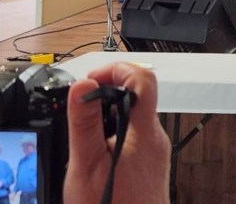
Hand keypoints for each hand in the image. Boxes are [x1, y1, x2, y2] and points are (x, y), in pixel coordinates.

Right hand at [64, 62, 171, 203]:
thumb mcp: (87, 166)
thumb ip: (85, 125)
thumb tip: (82, 87)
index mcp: (144, 133)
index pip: (143, 78)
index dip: (116, 70)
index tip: (91, 80)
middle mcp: (155, 139)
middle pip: (136, 96)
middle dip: (106, 95)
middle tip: (80, 107)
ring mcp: (154, 152)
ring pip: (132, 118)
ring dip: (107, 118)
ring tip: (84, 134)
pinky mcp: (149, 164)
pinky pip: (132, 138)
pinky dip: (112, 136)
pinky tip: (95, 155)